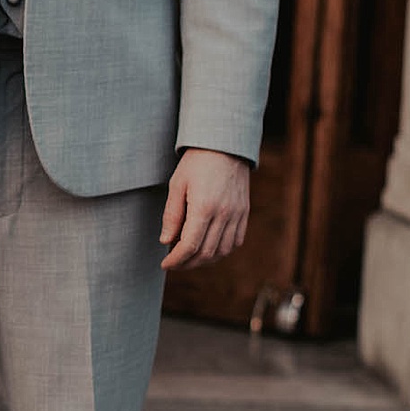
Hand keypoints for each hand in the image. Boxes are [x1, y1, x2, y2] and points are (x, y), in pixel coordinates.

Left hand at [159, 148, 250, 270]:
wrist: (225, 145)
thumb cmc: (197, 162)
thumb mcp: (177, 185)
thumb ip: (172, 216)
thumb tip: (166, 241)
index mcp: (204, 207)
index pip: (190, 245)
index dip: (176, 260)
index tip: (165, 264)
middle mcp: (224, 214)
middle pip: (206, 253)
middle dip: (187, 264)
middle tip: (174, 264)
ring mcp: (237, 214)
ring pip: (222, 251)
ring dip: (204, 260)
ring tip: (189, 258)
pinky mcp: (244, 213)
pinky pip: (236, 241)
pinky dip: (222, 251)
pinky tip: (209, 249)